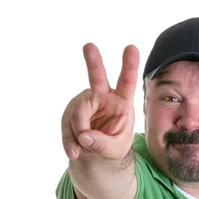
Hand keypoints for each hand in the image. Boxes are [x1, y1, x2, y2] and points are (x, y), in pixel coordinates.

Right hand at [62, 43, 138, 160]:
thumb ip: (103, 144)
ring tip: (82, 152)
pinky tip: (74, 153)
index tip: (131, 47)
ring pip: (77, 115)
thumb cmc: (113, 145)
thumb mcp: (115, 150)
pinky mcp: (71, 112)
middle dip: (93, 62)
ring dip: (78, 136)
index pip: (127, 82)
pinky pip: (67, 127)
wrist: (97, 152)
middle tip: (89, 46)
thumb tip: (84, 137)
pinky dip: (69, 142)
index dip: (129, 66)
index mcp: (122, 102)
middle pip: (97, 78)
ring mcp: (84, 102)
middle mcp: (103, 96)